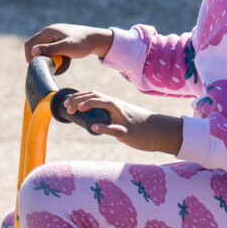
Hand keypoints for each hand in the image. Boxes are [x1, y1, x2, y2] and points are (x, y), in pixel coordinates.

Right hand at [24, 23, 112, 62]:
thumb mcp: (67, 47)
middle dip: (38, 58)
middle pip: (34, 47)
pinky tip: (62, 61)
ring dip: (46, 58)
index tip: (39, 67)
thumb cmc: (83, 43)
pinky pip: (49, 50)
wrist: (96, 40)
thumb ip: (50, 49)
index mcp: (48, 32)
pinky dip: (52, 57)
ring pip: (42, 49)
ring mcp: (53, 35)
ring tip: (58, 64)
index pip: (30, 44)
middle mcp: (48, 32)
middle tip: (49, 67)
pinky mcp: (58, 40)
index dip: (30, 57)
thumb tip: (33, 52)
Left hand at [63, 90, 181, 154]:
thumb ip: (109, 118)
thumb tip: (92, 123)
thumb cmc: (139, 126)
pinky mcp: (129, 131)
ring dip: (91, 105)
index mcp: (115, 105)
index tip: (67, 103)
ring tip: (78, 109)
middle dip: (80, 100)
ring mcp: (123, 118)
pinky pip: (115, 129)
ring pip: (107, 106)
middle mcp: (118, 108)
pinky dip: (104, 128)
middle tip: (68, 107)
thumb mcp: (122, 118)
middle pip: (97, 97)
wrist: (160, 131)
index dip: (78, 97)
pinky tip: (93, 128)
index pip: (94, 95)